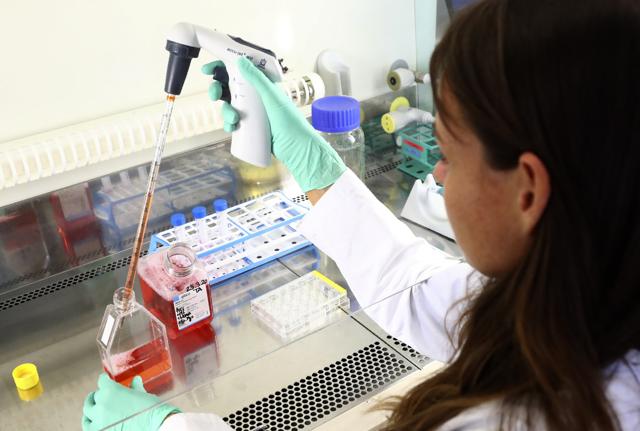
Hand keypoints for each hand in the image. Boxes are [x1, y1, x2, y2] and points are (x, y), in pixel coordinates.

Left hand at [82, 374, 179, 430]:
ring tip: (92, 407)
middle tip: (101, 396)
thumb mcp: (142, 395)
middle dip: (100, 395)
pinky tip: (91, 421)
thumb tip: (135, 380)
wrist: (155, 425)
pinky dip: (89, 422)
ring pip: (87, 410)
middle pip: (95, 396)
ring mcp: (98, 419)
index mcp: (111, 389)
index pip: (102, 381)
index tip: (106, 380)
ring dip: (91, 407)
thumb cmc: (151, 409)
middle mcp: (101, 403)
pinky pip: (88, 426)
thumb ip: (135, 387)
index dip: (105, 380)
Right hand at [202, 58, 345, 191]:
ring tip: (233, 119)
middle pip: (230, 88)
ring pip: (230, 105)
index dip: (222, 68)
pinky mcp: (250, 127)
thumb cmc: (291, 124)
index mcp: (263, 86)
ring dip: (225, 111)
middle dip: (218, 90)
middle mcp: (257, 97)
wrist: (296, 150)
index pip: (240, 71)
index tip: (208, 70)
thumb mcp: (272, 98)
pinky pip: (233, 121)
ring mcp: (253, 112)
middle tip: (214, 95)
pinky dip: (228, 124)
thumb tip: (241, 60)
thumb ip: (258, 79)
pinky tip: (232, 128)